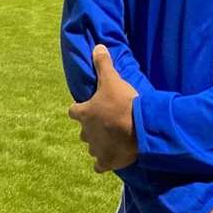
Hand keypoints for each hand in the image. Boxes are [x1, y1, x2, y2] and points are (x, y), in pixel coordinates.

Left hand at [67, 45, 137, 171]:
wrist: (139, 129)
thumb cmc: (123, 103)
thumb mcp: (112, 79)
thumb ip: (103, 64)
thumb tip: (97, 46)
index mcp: (84, 113)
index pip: (73, 111)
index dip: (80, 109)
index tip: (88, 107)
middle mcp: (86, 133)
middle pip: (83, 131)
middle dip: (91, 128)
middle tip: (106, 123)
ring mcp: (95, 149)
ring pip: (92, 148)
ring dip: (99, 144)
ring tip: (112, 139)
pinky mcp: (106, 163)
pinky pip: (99, 166)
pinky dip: (104, 162)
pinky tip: (113, 158)